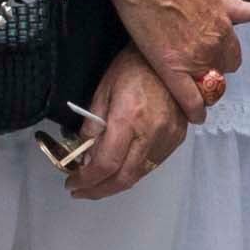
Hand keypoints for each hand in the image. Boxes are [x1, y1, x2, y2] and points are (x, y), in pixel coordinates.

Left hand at [66, 48, 189, 200]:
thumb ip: (93, 126)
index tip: (72, 183)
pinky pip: (153, 164)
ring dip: (116, 184)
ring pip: (139, 175)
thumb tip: (85, 156)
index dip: (86, 180)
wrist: (174, 57)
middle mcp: (151, 133)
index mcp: (128, 119)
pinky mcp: (177, 138)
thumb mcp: (103, 90)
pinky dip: (134, 172)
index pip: (105, 164)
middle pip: (124, 178)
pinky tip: (120, 169)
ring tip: (97, 183)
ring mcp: (168, 138)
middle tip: (82, 191)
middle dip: (99, 190)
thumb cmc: (134, 67)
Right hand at [107, 0, 249, 116]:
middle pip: (221, 74)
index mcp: (224, 28)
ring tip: (191, 92)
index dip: (221, 62)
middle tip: (196, 75)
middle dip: (211, 76)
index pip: (232, 58)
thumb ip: (236, 7)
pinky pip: (189, 98)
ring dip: (201, 90)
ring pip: (207, 87)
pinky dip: (193, 110)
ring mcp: (194, 59)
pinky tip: (194, 116)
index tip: (211, 64)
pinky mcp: (172, 68)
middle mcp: (214, 46)